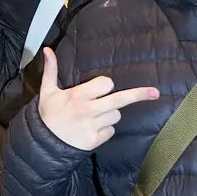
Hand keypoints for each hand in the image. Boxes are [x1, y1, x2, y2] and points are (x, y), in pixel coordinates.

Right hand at [36, 47, 158, 150]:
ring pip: (115, 116)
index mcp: (77, 96)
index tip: (100, 89)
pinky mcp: (94, 140)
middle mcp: (87, 111)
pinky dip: (105, 130)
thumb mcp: (47, 92)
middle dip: (138, 95)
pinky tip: (92, 130)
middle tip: (155, 93)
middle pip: (119, 100)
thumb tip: (48, 50)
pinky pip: (111, 131)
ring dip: (109, 115)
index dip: (105, 85)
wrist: (41, 144)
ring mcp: (92, 127)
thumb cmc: (47, 115)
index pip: (106, 84)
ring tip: (93, 117)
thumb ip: (51, 70)